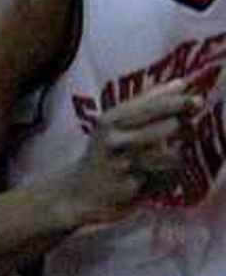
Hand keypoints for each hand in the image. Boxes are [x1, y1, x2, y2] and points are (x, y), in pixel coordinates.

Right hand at [61, 81, 196, 225]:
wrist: (79, 192)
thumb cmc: (103, 152)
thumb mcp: (114, 122)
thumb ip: (145, 101)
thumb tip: (181, 83)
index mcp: (111, 120)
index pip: (154, 104)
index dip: (180, 101)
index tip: (196, 101)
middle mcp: (115, 140)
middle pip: (169, 126)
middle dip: (183, 127)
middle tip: (184, 129)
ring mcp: (123, 165)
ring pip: (171, 154)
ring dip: (176, 154)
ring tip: (169, 154)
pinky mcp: (131, 189)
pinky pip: (165, 178)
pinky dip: (166, 176)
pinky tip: (155, 175)